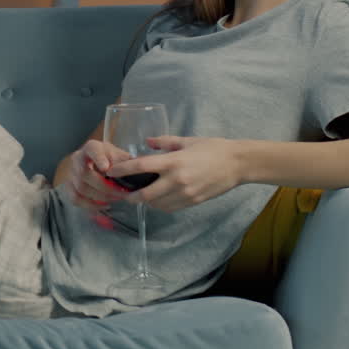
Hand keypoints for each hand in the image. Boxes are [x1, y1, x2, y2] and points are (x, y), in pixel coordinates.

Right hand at [64, 140, 133, 218]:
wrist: (98, 163)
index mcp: (92, 147)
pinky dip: (90, 205)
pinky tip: (103, 205)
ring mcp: (72, 172)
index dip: (98, 159)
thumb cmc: (111, 159)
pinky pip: (76, 198)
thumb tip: (129, 171)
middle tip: (120, 193)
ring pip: (81, 187)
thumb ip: (124, 162)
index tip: (106, 168)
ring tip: (115, 199)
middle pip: (85, 173)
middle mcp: (78, 158)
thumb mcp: (120, 155)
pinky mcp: (70, 186)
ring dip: (99, 196)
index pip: (92, 150)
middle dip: (104, 186)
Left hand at [106, 136, 241, 211]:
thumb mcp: (186, 140)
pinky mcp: (193, 202)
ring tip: (140, 196)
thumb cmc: (212, 148)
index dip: (122, 170)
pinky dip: (160, 205)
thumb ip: (164, 142)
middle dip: (130, 196)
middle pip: (144, 194)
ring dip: (146, 202)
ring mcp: (185, 194)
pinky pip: (170, 208)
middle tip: (123, 193)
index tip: (110, 171)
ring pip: (157, 204)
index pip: (140, 167)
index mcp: (173, 161)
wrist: (238, 164)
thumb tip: (148, 142)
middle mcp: (176, 180)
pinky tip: (158, 199)